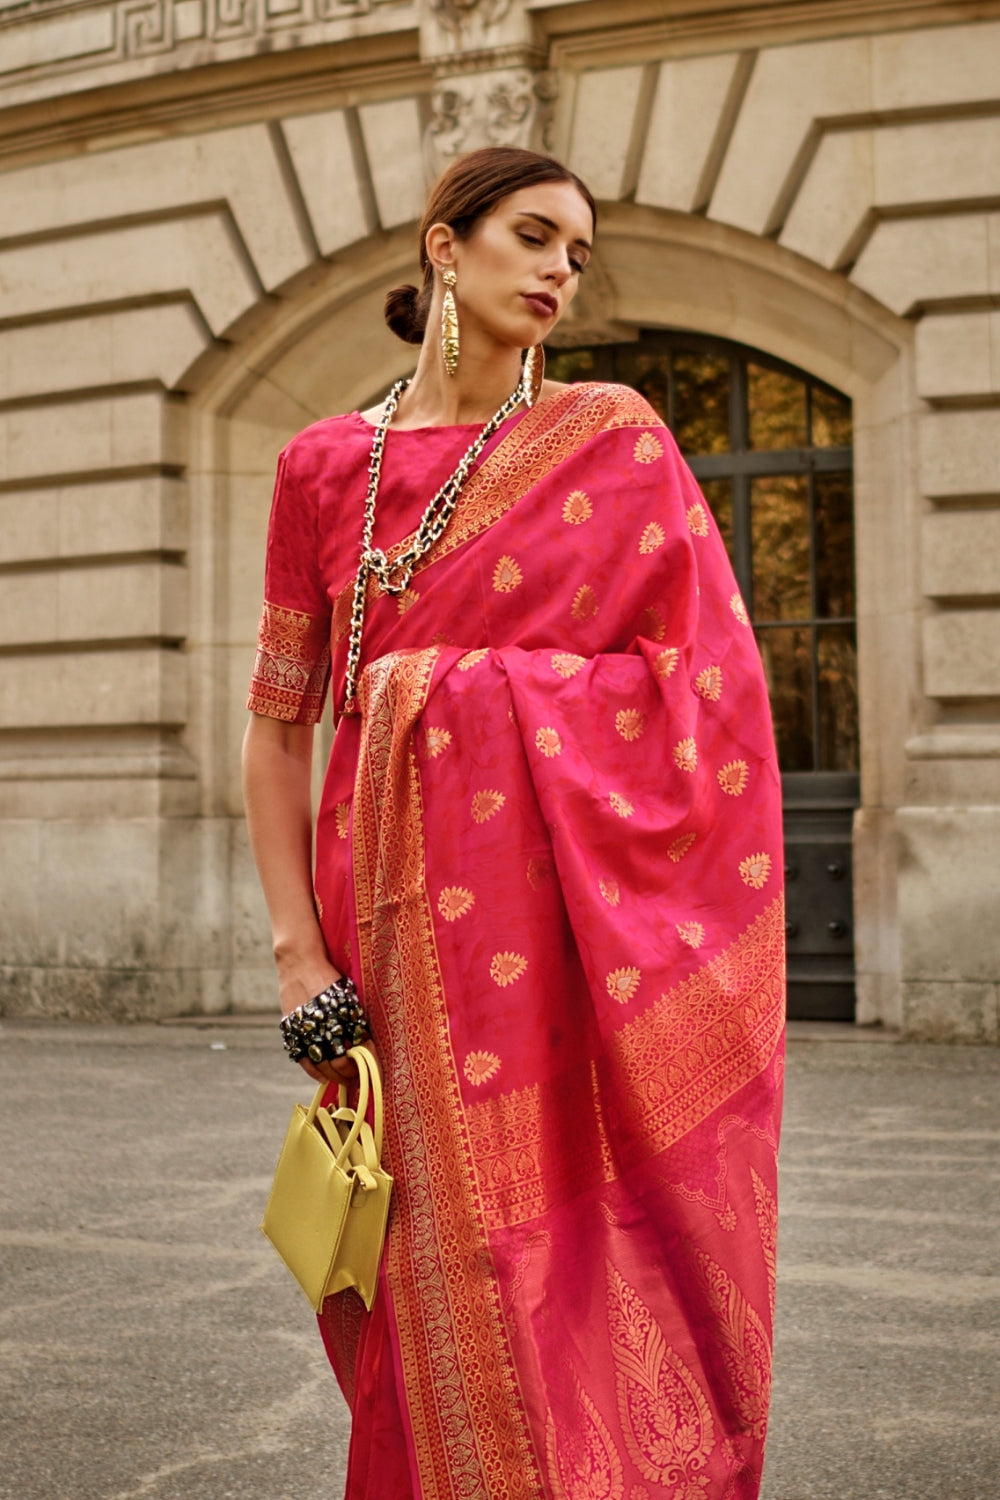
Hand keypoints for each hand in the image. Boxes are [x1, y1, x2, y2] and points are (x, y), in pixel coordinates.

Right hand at [278, 962, 360, 1086]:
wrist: (300, 965)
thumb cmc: (330, 980)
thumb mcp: (349, 1000)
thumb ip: (357, 1023)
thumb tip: (367, 1047)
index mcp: (338, 1021)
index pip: (352, 1057)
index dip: (360, 1069)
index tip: (367, 1072)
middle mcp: (319, 1030)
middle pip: (334, 1066)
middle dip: (347, 1076)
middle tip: (355, 1081)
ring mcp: (303, 1032)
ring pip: (317, 1066)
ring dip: (330, 1077)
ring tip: (340, 1081)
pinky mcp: (290, 1031)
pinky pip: (301, 1058)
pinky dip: (312, 1070)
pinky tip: (321, 1075)